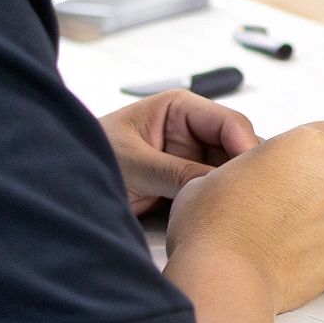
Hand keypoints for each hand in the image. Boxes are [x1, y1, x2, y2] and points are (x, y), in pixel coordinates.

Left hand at [100, 90, 260, 213]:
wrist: (66, 184)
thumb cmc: (91, 154)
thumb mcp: (133, 163)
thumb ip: (175, 172)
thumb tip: (217, 185)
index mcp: (181, 108)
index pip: (228, 123)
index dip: (246, 147)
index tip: (254, 174)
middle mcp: (193, 130)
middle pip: (238, 147)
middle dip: (247, 170)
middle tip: (256, 196)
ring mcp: (194, 156)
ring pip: (231, 170)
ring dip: (237, 187)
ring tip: (247, 208)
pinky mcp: (190, 181)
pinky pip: (216, 189)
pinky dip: (224, 200)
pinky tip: (232, 214)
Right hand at [164, 121, 323, 313]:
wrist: (225, 277)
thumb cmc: (216, 225)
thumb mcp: (222, 171)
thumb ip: (257, 164)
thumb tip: (257, 175)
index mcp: (308, 144)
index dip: (315, 152)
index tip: (302, 167)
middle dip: (321, 185)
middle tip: (286, 205)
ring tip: (288, 234)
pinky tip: (296, 254)